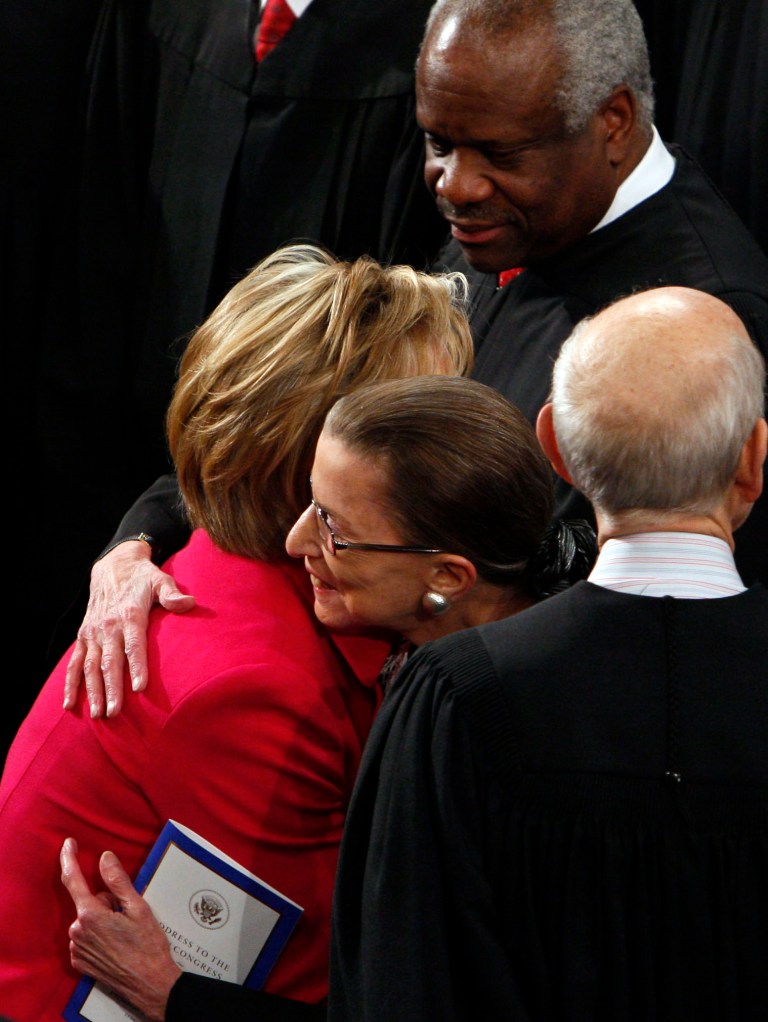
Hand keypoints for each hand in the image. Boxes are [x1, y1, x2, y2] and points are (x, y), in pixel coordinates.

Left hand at [61, 838, 181, 1021]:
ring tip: (125, 932)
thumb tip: (104, 858)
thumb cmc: (147, 945)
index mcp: (90, 914)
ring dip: (103, 918)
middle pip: (88, 901)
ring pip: (88, 919)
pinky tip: (116, 944)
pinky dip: (98, 935)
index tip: (69, 843)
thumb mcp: (137, 907)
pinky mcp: (79, 962)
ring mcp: (76, 948)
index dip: (69, 858)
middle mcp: (77, 931)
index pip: (73, 879)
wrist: (149, 984)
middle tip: (128, 913)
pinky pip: (86, 937)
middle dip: (106, 900)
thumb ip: (118, 881)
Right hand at [63, 540, 195, 717]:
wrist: (113, 565)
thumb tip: (189, 602)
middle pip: (110, 662)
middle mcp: (108, 627)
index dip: (137, 666)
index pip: (133, 645)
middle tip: (114, 713)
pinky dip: (71, 684)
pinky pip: (74, 663)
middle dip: (112, 688)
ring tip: (98, 715)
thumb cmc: (142, 577)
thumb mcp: (159, 579)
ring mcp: (93, 633)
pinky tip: (71, 704)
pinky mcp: (83, 637)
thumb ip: (171, 593)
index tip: (140, 688)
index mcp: (129, 615)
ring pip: (90, 666)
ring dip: (92, 691)